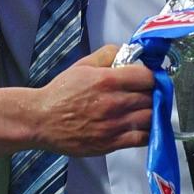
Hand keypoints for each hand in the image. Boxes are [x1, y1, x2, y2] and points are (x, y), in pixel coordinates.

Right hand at [33, 44, 152, 156]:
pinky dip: (148, 132)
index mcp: (107, 80)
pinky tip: (143, 126)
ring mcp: (114, 124)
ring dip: (151, 112)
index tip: (148, 78)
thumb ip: (107, 54)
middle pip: (151, 97)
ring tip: (144, 109)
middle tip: (146, 93)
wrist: (42, 120)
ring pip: (150, 117)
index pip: (147, 77)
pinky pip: (142, 138)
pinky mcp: (111, 143)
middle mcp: (114, 102)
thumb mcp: (82, 65)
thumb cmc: (60, 93)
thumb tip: (128, 51)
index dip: (151, 76)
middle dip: (152, 93)